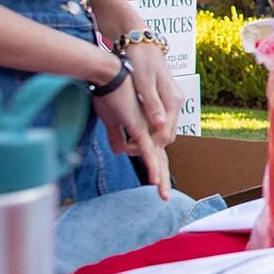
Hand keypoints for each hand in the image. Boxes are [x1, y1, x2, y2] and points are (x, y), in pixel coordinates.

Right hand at [92, 67, 171, 199]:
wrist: (108, 76)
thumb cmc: (109, 95)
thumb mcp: (111, 121)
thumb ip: (116, 137)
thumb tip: (120, 152)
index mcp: (144, 129)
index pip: (152, 153)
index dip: (154, 168)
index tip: (157, 184)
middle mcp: (150, 130)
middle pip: (159, 158)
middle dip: (163, 178)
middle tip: (165, 197)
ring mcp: (147, 129)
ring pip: (157, 158)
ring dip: (159, 176)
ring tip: (163, 195)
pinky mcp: (140, 128)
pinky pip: (147, 150)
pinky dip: (152, 166)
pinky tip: (156, 181)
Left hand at [124, 42, 182, 148]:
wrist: (141, 44)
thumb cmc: (141, 61)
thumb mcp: (144, 83)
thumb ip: (152, 104)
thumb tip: (160, 124)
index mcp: (173, 100)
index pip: (166, 133)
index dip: (150, 145)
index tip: (131, 149)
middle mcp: (176, 102)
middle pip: (167, 134)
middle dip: (150, 144)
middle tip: (127, 148)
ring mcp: (171, 101)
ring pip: (163, 128)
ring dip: (148, 138)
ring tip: (128, 141)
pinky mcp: (164, 98)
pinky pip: (159, 120)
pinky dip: (148, 128)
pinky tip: (134, 129)